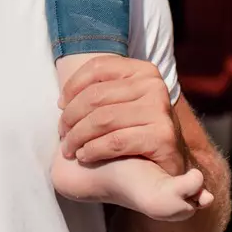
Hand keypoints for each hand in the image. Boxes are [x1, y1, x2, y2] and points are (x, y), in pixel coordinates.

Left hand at [58, 56, 189, 176]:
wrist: (171, 164)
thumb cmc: (138, 131)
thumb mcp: (122, 104)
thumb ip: (99, 92)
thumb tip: (63, 101)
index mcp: (144, 71)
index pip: (97, 68)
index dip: (72, 86)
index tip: (61, 105)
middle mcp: (154, 86)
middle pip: (96, 96)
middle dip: (71, 116)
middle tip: (62, 133)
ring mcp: (160, 110)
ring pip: (102, 120)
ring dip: (78, 136)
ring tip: (69, 148)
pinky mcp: (162, 136)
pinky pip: (115, 141)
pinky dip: (93, 149)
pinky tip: (84, 156)